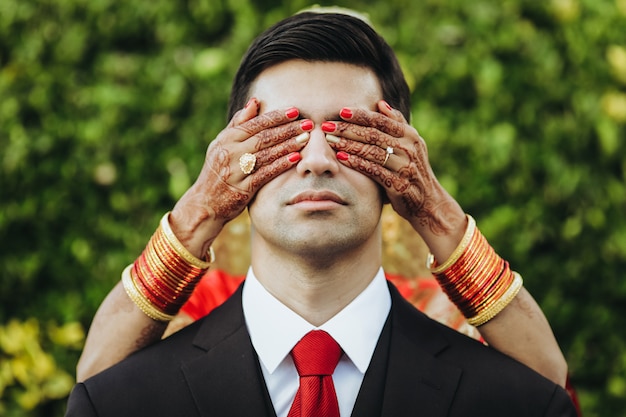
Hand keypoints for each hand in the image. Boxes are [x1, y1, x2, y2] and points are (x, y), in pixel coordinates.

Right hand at [170, 99, 312, 255]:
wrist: (205, 203)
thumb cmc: (217, 171)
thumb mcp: (221, 144)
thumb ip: (238, 123)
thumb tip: (255, 101)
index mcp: (226, 139)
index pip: (255, 123)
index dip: (276, 117)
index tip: (295, 111)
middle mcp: (230, 152)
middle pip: (263, 137)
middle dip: (288, 129)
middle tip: (308, 124)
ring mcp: (236, 171)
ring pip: (266, 154)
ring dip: (288, 145)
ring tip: (306, 139)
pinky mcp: (242, 189)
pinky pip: (264, 174)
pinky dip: (280, 165)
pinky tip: (295, 159)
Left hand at [324, 100, 463, 235]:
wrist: (427, 201)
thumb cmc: (412, 169)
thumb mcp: (411, 144)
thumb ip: (396, 123)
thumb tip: (380, 103)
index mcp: (409, 135)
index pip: (381, 120)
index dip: (360, 115)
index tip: (340, 111)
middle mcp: (409, 148)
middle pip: (373, 134)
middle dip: (347, 129)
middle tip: (326, 126)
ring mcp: (404, 167)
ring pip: (372, 152)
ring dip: (348, 145)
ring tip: (330, 141)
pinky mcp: (398, 184)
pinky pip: (374, 171)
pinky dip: (357, 163)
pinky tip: (342, 159)